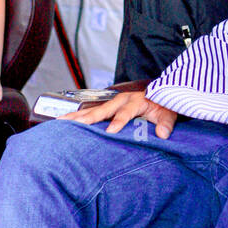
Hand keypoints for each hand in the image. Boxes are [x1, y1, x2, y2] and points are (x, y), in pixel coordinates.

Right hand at [59, 89, 177, 137]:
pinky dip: (76, 117)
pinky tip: (63, 122)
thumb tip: (163, 134)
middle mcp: (119, 100)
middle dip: (87, 118)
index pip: (125, 112)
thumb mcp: (168, 112)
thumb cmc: (161, 104)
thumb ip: (166, 122)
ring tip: (59, 122)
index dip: (118, 121)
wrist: (157, 93)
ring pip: (91, 110)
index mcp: (134, 101)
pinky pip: (90, 112)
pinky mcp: (106, 107)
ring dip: (76, 116)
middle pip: (102, 110)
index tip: (111, 132)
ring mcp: (111, 103)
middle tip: (73, 126)